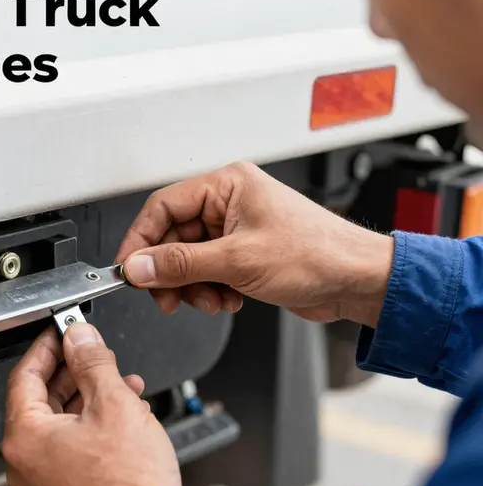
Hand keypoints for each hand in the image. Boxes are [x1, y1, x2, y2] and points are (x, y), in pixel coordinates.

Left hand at [3, 323, 183, 485]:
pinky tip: (125, 414)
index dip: (47, 347)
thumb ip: (91, 362)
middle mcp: (25, 464)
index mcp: (25, 438)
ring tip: (123, 384)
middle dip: (76, 373)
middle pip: (42, 400)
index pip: (25, 376)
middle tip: (95, 353)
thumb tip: (80, 338)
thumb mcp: (112, 402)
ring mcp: (43, 482)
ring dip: (91, 397)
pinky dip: (93, 425)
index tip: (61, 332)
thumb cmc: (130, 484)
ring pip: (61, 423)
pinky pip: (70, 446)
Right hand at [115, 162, 393, 327]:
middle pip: (173, 237)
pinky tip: (228, 299)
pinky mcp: (244, 254)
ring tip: (211, 300)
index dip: (141, 240)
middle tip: (166, 297)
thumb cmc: (317, 254)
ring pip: (189, 259)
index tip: (129, 270)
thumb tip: (140, 267)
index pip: (163, 207)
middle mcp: (229, 203)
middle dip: (171, 272)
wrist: (357, 280)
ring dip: (193, 286)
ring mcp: (236, 230)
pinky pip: (208, 271)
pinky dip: (211, 290)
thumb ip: (180, 264)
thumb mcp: (237, 260)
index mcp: (226, 186)